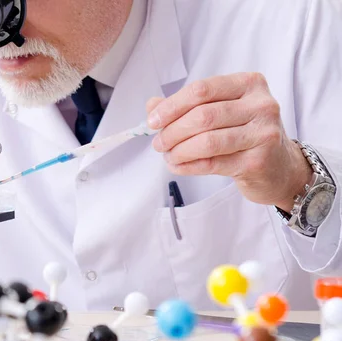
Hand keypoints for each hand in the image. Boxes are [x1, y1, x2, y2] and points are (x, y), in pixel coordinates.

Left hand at [147, 72, 312, 211]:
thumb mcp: (221, 111)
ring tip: (168, 156)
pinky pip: (212, 163)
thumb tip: (152, 106)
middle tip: (158, 144)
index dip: (172, 106)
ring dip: (178, 151)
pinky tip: (178, 166)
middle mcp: (261, 105)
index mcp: (249, 83)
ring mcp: (263, 133)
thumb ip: (186, 106)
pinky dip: (188, 166)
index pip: (201, 90)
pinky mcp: (258, 161)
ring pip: (207, 141)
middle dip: (172, 131)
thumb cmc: (244, 133)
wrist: (278, 167)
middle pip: (203, 116)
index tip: (153, 121)